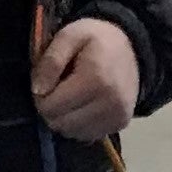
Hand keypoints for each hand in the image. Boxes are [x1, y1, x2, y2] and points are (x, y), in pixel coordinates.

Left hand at [31, 16, 139, 137]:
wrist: (133, 49)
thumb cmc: (97, 39)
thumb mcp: (69, 35)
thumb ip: (51, 60)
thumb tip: (38, 91)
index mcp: (96, 79)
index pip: (51, 106)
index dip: (40, 95)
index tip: (46, 82)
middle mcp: (110, 103)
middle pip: (60, 123)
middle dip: (50, 108)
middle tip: (56, 89)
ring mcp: (117, 116)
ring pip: (72, 133)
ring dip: (64, 118)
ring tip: (70, 96)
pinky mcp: (120, 124)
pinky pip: (87, 135)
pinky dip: (78, 124)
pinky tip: (82, 106)